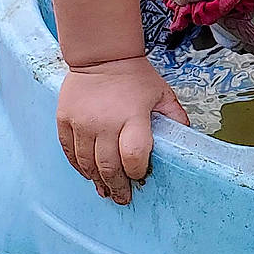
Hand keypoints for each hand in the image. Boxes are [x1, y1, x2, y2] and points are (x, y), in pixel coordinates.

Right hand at [57, 55, 189, 204]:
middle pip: (108, 167)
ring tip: (105, 190)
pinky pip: (69, 152)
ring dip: (97, 181)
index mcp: (132, 117)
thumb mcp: (162, 94)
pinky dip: (79, 167)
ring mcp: (81, 123)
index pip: (134, 156)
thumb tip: (188, 141)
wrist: (101, 55)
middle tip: (123, 198)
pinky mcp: (65, 120)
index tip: (140, 176)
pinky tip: (88, 173)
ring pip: (87, 164)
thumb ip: (176, 118)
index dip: (137, 171)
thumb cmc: (135, 77)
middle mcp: (104, 123)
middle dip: (117, 187)